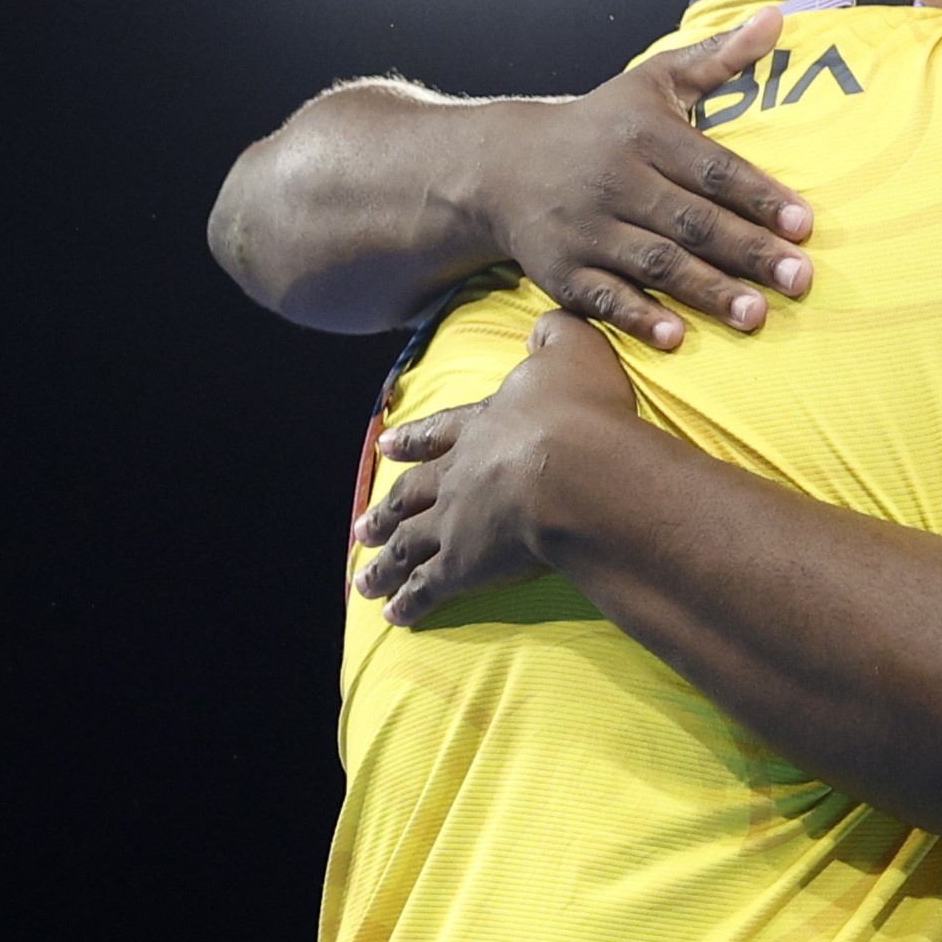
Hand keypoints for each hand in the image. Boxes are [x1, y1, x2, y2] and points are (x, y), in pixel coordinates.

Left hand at [352, 312, 641, 624]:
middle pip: (412, 496)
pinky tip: (394, 617)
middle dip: (386, 511)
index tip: (386, 447)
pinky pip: (428, 588)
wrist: (574, 469)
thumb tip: (544, 324)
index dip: (414, 441)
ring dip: (384, 562)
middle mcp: (458, 475)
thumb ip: (555, 334)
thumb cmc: (580, 411)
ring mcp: (456, 522)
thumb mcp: (573, 351)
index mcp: (481, 428)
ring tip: (364, 579)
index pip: (440, 433)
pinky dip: (408, 602)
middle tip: (361, 526)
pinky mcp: (464, 565)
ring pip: (408, 545)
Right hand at [481, 7, 813, 349]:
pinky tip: (678, 337)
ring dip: (707, 291)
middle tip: (802, 279)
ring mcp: (585, 229)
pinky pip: (604, 298)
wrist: (502, 166)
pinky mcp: (561, 271)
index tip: (803, 223)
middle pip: (691, 220)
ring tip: (757, 315)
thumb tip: (779, 18)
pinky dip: (639, 317)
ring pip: (654, 262)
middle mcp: (614, 181)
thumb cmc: (599, 125)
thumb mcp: (652, 82)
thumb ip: (717, 57)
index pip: (711, 168)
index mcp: (642, 134)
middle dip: (748, 251)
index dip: (758, 196)